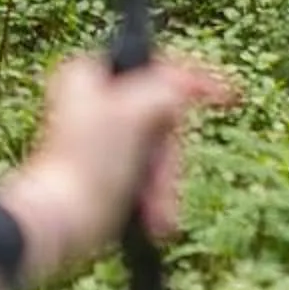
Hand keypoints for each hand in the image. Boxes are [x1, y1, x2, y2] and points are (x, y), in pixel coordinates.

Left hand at [0, 53, 238, 279]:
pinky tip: (156, 217)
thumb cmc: (89, 166)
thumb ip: (167, 88)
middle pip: (163, 118)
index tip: (227, 95)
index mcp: (93, 75)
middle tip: (159, 179)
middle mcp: (97, 102)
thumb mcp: (135, 111)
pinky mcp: (109, 170)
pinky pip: (148, 176)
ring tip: (157, 211)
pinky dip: (155, 196)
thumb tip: (187, 83)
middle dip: (168, 158)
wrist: (61, 222)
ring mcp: (104, 138)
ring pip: (159, 152)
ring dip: (164, 184)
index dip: (194, 82)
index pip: (157, 67)